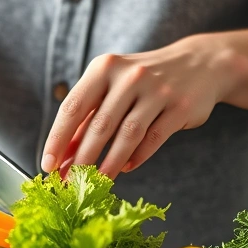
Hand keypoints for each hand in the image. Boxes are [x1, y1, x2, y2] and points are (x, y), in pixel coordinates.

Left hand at [41, 35, 242, 178]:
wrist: (199, 64)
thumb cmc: (143, 81)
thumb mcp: (111, 89)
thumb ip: (88, 118)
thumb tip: (62, 156)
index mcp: (104, 69)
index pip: (73, 107)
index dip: (57, 139)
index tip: (48, 165)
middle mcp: (129, 76)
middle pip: (99, 126)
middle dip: (81, 159)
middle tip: (70, 183)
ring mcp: (157, 90)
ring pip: (127, 135)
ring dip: (109, 164)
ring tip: (97, 183)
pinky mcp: (180, 106)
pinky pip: (153, 138)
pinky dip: (137, 157)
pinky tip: (125, 168)